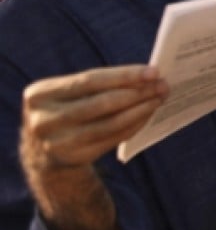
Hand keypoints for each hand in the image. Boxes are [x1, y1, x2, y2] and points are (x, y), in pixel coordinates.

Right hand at [20, 66, 167, 171]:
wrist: (44, 151)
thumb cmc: (67, 109)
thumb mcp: (68, 94)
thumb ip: (99, 83)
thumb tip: (148, 76)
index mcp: (39, 95)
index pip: (89, 80)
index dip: (124, 75)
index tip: (153, 71)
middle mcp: (43, 120)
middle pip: (102, 103)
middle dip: (137, 93)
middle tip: (162, 86)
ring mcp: (58, 143)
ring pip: (110, 123)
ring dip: (140, 110)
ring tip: (158, 99)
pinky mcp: (74, 158)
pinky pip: (112, 139)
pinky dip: (134, 125)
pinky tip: (147, 115)